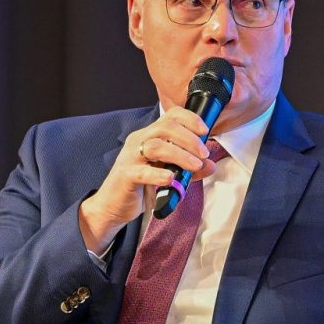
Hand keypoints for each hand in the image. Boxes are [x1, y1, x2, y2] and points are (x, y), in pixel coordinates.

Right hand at [79, 109, 217, 253]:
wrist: (113, 206)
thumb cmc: (139, 188)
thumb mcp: (168, 177)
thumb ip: (189, 170)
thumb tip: (210, 165)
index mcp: (148, 137)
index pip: (169, 117)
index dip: (189, 119)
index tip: (204, 130)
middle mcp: (138, 142)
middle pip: (165, 128)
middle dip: (189, 139)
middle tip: (203, 153)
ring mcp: (130, 157)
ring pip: (155, 146)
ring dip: (180, 155)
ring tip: (195, 165)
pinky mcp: (126, 176)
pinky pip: (142, 171)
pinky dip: (159, 174)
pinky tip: (171, 178)